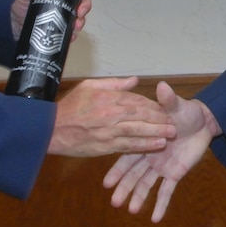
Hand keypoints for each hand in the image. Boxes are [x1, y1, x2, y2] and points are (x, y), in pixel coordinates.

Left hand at [11, 0, 91, 39]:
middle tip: (79, 12)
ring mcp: (67, 13)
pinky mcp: (65, 26)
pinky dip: (74, 32)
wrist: (18, 27)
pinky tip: (71, 34)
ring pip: (82, 15)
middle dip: (85, 5)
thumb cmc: (22, 7)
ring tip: (75, 25)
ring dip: (82, 20)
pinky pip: (75, 29)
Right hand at [47, 76, 175, 157]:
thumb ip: (114, 84)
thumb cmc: (69, 107)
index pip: (136, 99)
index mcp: (107, 97)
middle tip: (175, 121)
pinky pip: (129, 146)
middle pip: (141, 114)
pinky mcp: (105, 146)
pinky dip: (145, 145)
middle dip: (159, 118)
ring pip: (138, 130)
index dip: (152, 104)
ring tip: (172, 133)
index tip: (164, 108)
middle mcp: (110, 113)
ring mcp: (108, 130)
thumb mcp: (89, 86)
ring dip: (157, 131)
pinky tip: (158, 144)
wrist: (50, 129)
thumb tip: (135, 80)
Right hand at [103, 81, 219, 221]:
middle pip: (133, 175)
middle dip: (124, 188)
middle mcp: (149, 157)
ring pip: (147, 185)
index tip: (106, 182)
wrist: (202, 122)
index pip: (127, 157)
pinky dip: (161, 205)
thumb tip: (162, 86)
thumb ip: (167, 100)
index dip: (117, 170)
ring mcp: (161, 167)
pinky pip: (167, 191)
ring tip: (130, 210)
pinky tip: (154, 219)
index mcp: (144, 142)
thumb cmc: (184, 112)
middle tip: (114, 202)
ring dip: (139, 198)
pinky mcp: (175, 174)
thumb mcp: (175, 106)